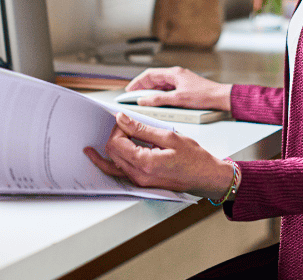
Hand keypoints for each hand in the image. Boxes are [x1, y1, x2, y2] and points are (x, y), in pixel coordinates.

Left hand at [83, 112, 233, 195]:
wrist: (207, 177)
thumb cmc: (195, 159)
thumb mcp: (168, 137)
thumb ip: (142, 128)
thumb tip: (122, 120)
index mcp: (145, 163)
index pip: (116, 143)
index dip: (118, 128)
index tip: (126, 121)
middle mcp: (139, 176)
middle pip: (112, 153)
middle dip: (114, 136)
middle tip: (124, 126)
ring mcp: (140, 182)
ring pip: (113, 165)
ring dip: (109, 150)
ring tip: (96, 145)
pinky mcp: (142, 183)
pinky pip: (120, 173)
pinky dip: (112, 163)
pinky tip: (104, 158)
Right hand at [126, 66, 230, 111]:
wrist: (220, 98)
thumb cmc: (204, 95)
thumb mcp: (178, 99)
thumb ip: (159, 100)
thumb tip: (144, 100)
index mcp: (173, 73)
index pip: (149, 75)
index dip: (137, 82)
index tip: (129, 90)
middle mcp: (176, 75)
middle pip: (154, 79)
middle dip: (142, 87)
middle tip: (133, 96)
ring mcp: (180, 81)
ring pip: (160, 84)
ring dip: (150, 91)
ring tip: (142, 100)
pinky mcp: (184, 87)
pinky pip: (167, 89)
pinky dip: (159, 94)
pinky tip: (157, 101)